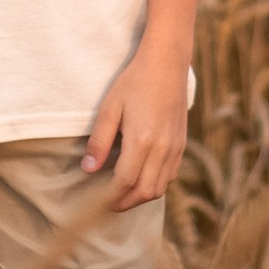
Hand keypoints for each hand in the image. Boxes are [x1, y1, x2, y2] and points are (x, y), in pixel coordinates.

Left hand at [84, 38, 188, 206]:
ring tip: (123, 194)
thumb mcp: (110, 108)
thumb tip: (88, 169)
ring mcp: (175, 148)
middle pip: (144, 191)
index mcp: (142, 140)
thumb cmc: (134, 82)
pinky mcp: (181, 144)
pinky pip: (170, 176)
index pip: (125, 181)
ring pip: (159, 188)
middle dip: (125, 202)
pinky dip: (155, 185)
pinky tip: (141, 178)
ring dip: (140, 196)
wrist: (167, 64)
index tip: (97, 201)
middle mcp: (162, 148)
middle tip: (108, 204)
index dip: (110, 196)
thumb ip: (99, 141)